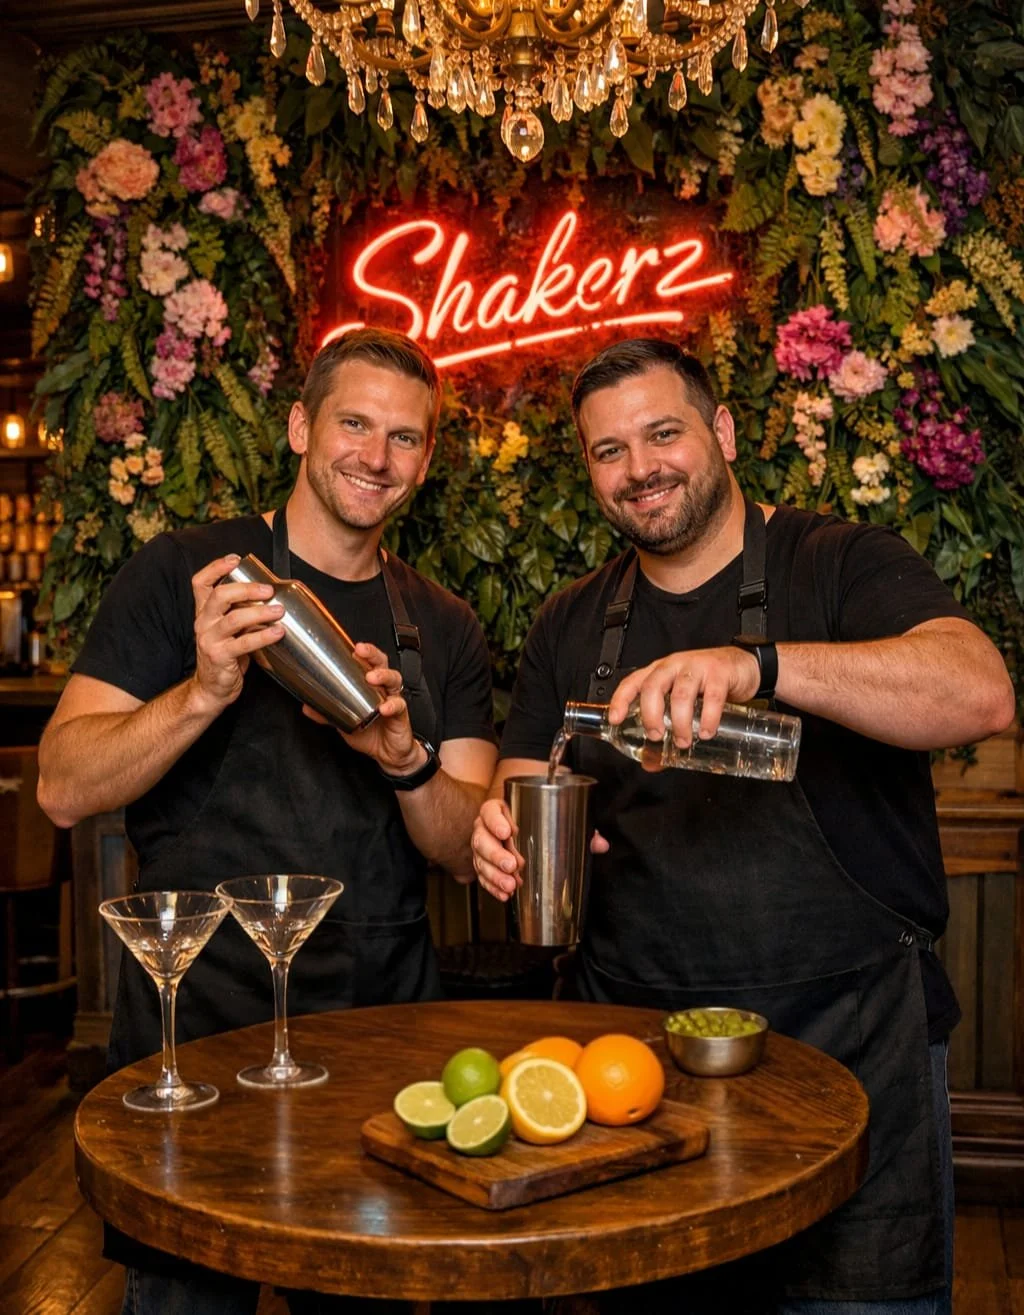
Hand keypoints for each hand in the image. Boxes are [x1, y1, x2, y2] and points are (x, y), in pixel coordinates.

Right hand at [189, 554, 284, 714]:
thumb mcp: (230, 631)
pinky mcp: (220, 657)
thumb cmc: (225, 657)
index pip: (200, 583)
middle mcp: (204, 623)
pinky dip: (263, 636)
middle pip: (219, 596)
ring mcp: (210, 640)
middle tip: (268, 589)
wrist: (211, 689)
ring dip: (259, 612)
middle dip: (246, 589)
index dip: (215, 568)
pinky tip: (278, 632)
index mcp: (205, 613)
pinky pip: (244, 644)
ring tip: (279, 611)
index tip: (235, 559)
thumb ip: (241, 613)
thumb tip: (271, 597)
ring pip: (233, 619)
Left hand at [312, 642, 421, 773]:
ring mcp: (392, 699)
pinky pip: (398, 706)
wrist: (388, 753)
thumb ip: (328, 713)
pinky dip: (391, 705)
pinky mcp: (400, 715)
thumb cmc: (370, 732)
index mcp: (370, 686)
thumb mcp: (344, 721)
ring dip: (383, 675)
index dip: (362, 652)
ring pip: (393, 679)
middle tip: (361, 652)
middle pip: (382, 663)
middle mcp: (382, 689)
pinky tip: (383, 707)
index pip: (367, 662)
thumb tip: (307, 706)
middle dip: (372, 655)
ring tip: (372, 677)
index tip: (352, 646)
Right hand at [472, 801, 609, 903]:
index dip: (496, 821)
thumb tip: (601, 844)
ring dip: (493, 875)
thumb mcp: (556, 817)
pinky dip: (491, 887)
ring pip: (480, 860)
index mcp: (500, 809)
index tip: (508, 832)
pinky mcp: (484, 864)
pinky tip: (504, 894)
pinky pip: (482, 877)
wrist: (519, 825)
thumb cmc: (538, 818)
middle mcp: (487, 827)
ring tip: (511, 885)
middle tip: (513, 865)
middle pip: (482, 839)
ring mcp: (484, 847)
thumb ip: (578, 828)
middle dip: (496, 854)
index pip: (490, 811)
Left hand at [607, 646, 760, 748]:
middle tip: (657, 736)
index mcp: (659, 672)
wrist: (741, 666)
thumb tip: (650, 762)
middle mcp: (673, 667)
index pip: (633, 682)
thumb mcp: (683, 703)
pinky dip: (709, 718)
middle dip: (651, 715)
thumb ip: (667, 731)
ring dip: (680, 722)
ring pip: (681, 694)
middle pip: (653, 687)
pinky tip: (707, 732)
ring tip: (684, 741)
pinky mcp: (719, 674)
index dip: (621, 700)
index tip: (615, 720)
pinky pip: (713, 697)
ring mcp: (696, 668)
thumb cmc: (706, 684)